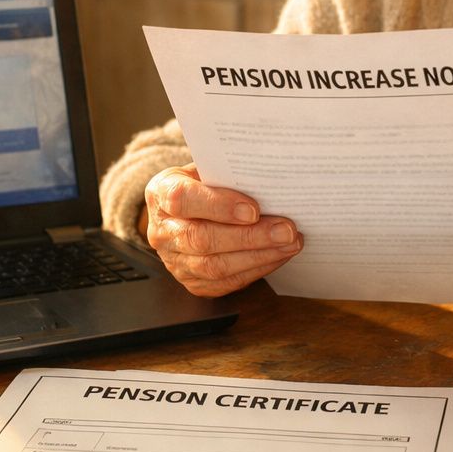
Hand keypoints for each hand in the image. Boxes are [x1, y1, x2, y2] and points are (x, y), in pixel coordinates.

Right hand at [144, 165, 302, 296]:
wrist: (184, 211)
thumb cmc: (203, 184)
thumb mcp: (207, 169)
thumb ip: (228, 174)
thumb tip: (270, 181)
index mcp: (161, 193)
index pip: (183, 199)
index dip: (218, 205)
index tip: (254, 209)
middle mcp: (162, 231)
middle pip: (201, 239)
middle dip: (250, 237)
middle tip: (287, 230)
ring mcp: (174, 261)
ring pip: (214, 266)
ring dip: (259, 256)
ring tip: (290, 243)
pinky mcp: (191, 282)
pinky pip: (224, 282)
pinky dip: (256, 270)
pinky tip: (278, 256)